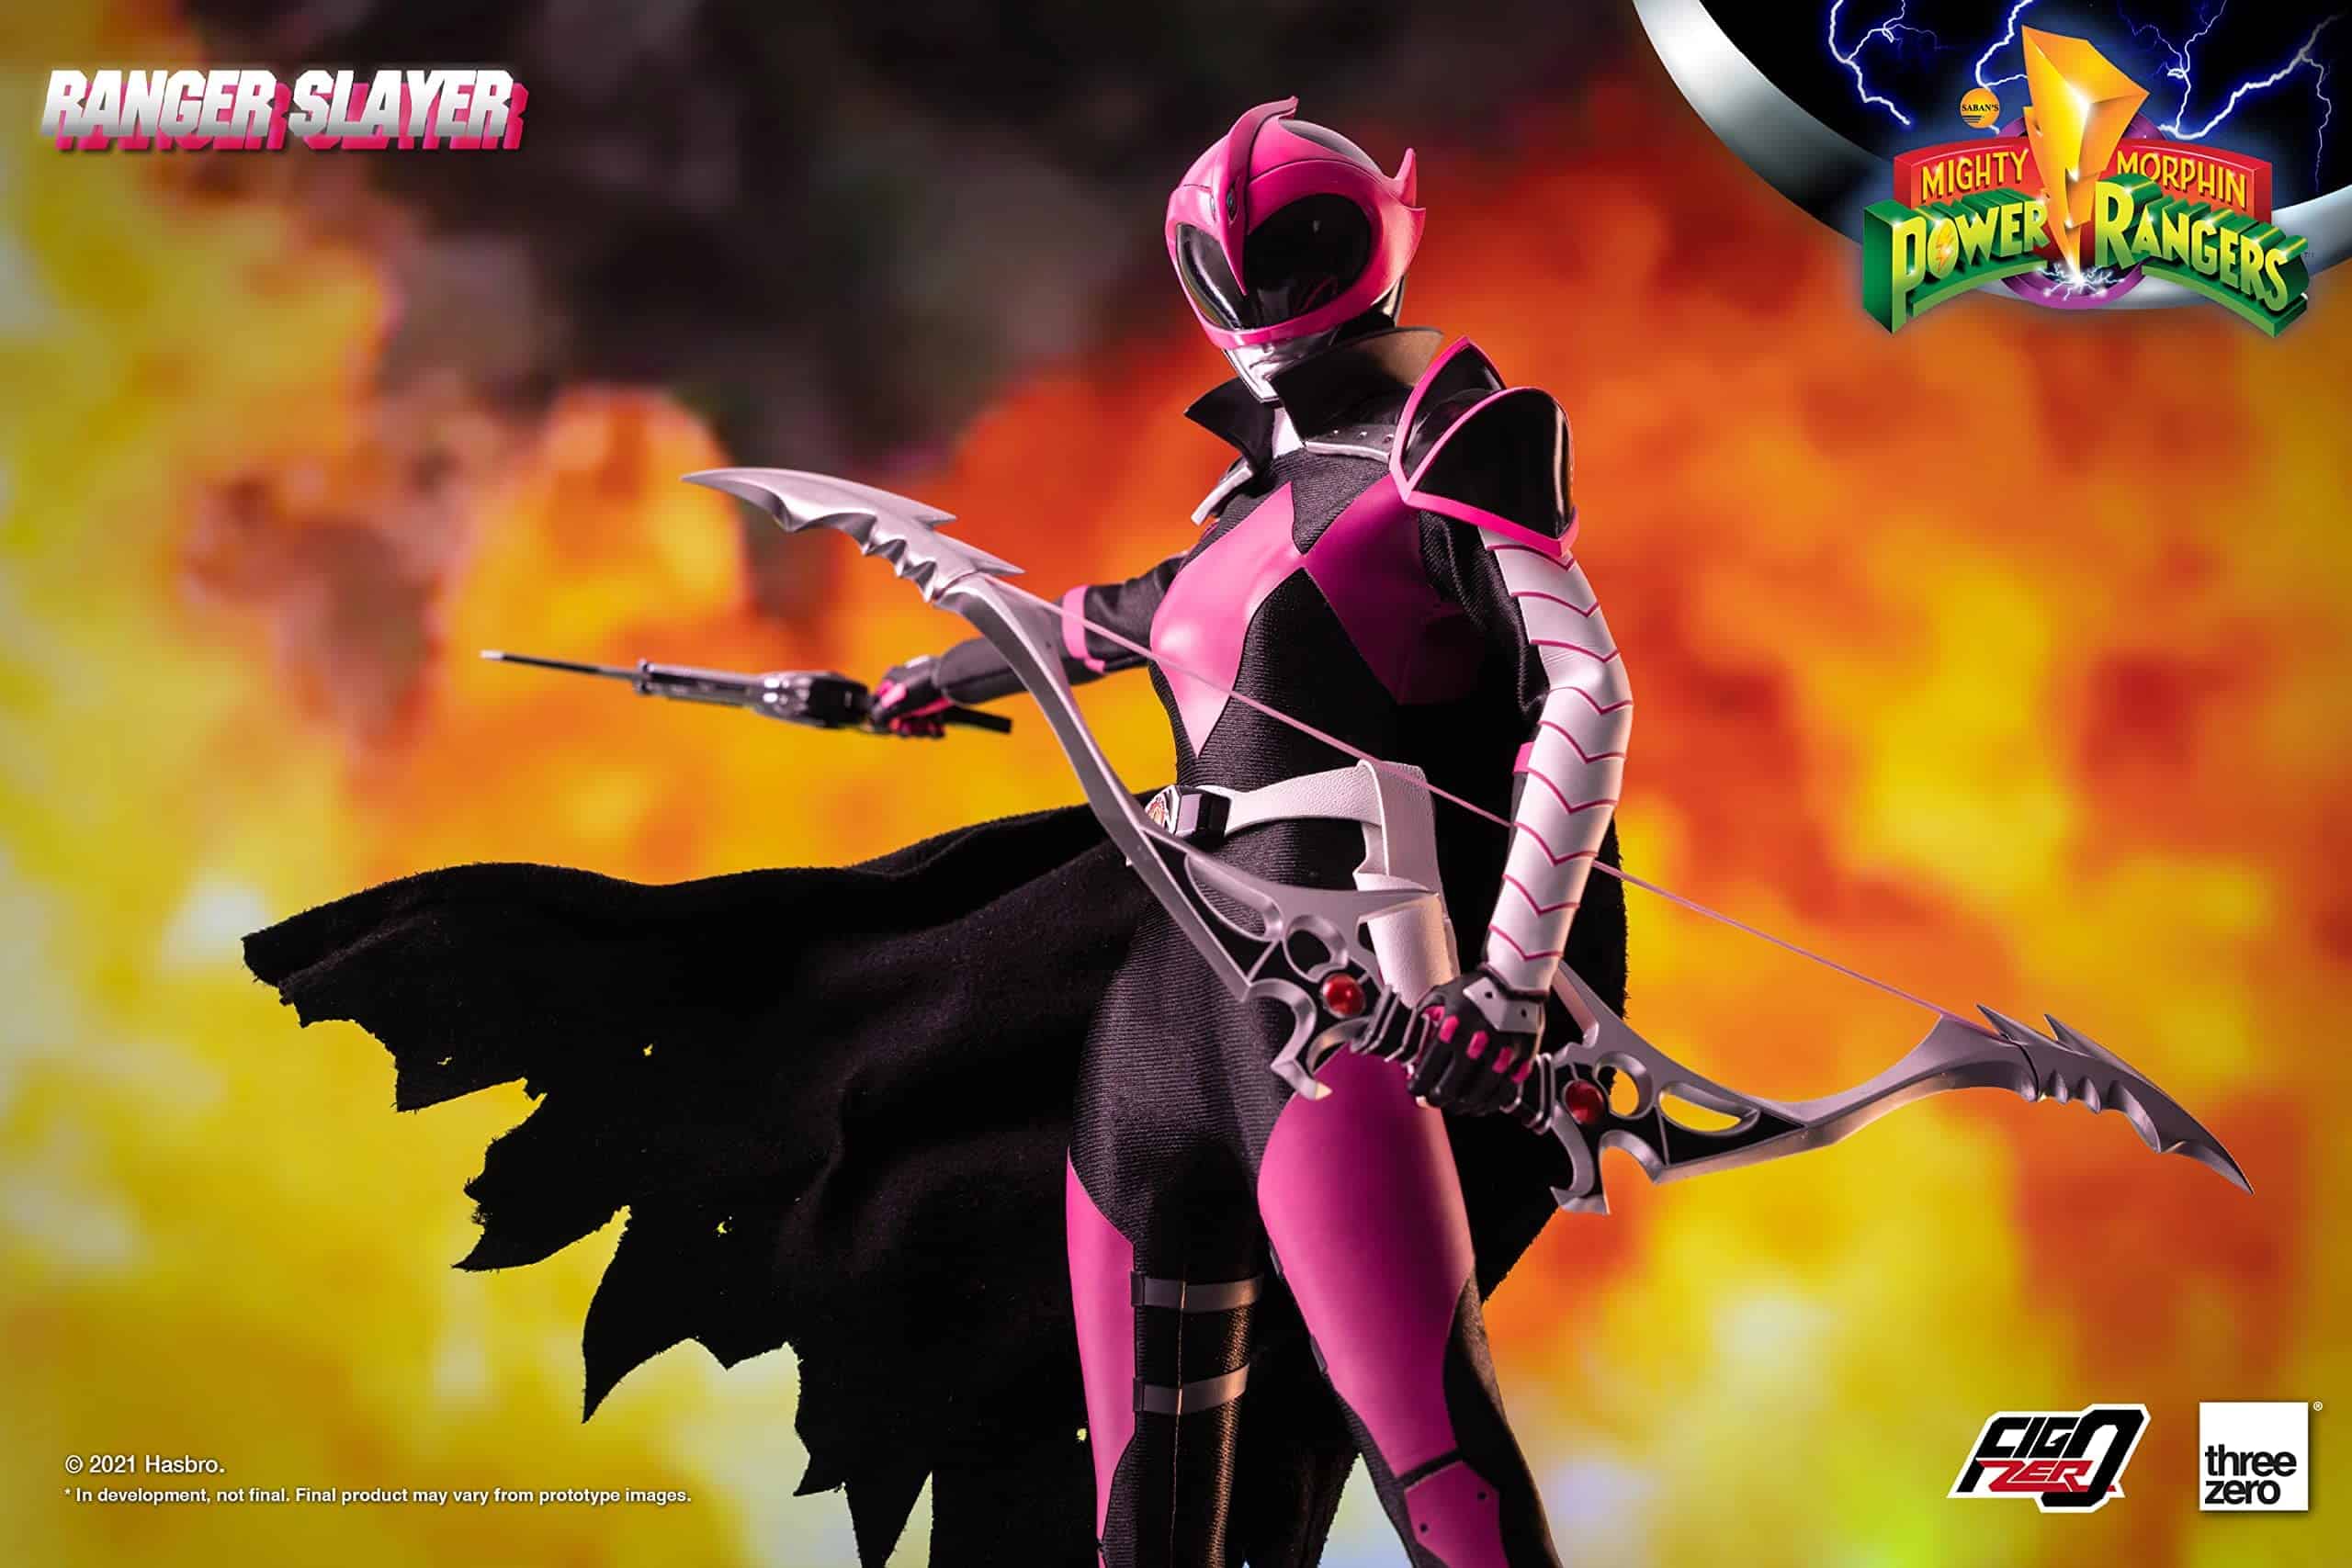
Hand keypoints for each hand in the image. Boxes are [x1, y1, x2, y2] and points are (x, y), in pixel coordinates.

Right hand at [870, 656, 950, 737]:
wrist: (956, 681)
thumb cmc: (925, 685)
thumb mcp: (899, 701)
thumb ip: (882, 712)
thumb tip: (872, 719)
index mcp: (892, 681)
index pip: (881, 703)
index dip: (886, 718)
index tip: (895, 725)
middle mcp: (905, 687)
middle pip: (899, 715)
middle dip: (906, 726)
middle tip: (911, 729)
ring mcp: (922, 694)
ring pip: (916, 719)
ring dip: (921, 729)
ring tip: (928, 727)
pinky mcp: (937, 701)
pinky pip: (931, 719)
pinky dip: (934, 727)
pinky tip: (938, 729)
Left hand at [1407, 966, 1544, 1115]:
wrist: (1517, 978)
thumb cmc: (1476, 987)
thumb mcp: (1443, 994)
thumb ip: (1424, 1017)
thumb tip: (1410, 1044)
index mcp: (1454, 1026)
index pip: (1428, 1068)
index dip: (1418, 1085)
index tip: (1415, 1089)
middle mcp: (1477, 1042)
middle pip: (1450, 1088)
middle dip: (1436, 1099)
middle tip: (1432, 1100)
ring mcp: (1501, 1053)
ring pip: (1476, 1096)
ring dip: (1461, 1106)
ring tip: (1454, 1105)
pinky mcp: (1522, 1059)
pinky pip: (1503, 1092)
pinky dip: (1488, 1104)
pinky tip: (1479, 1105)